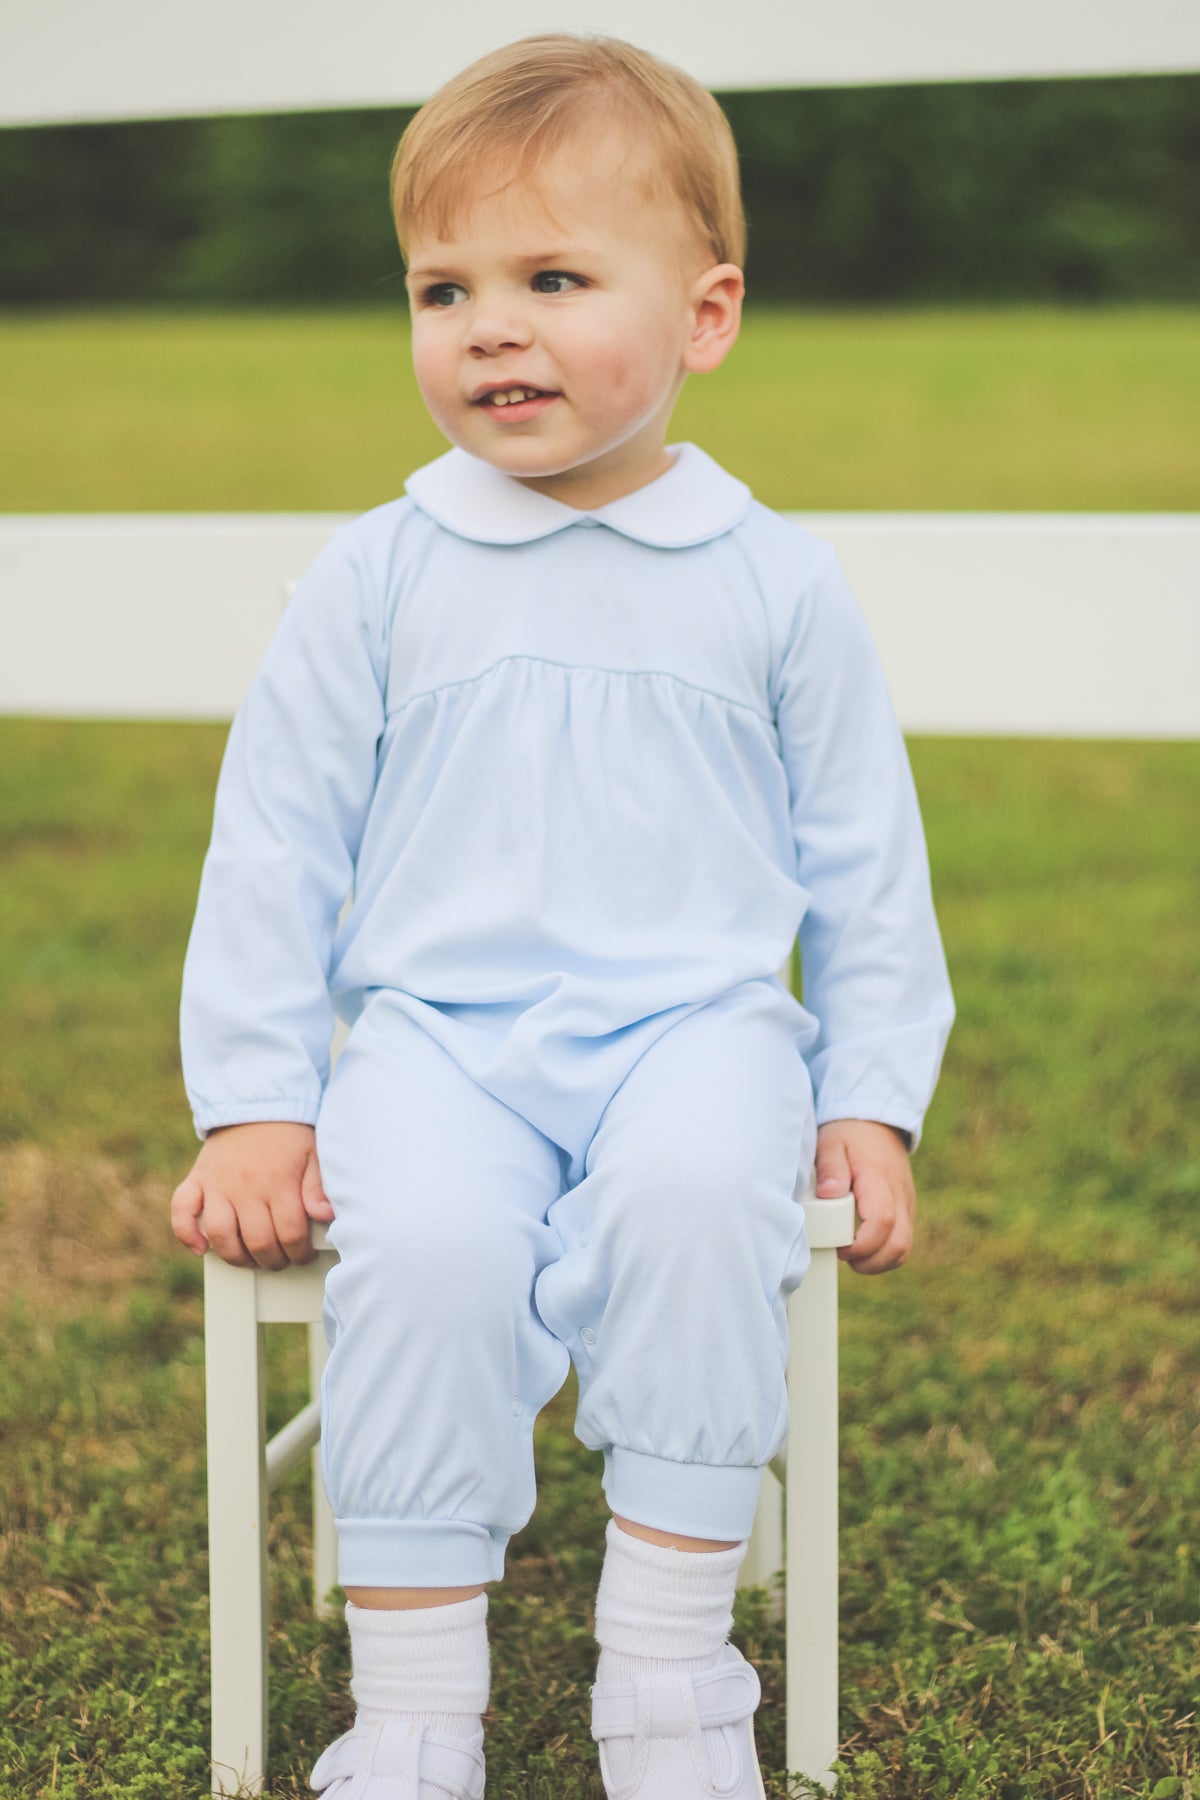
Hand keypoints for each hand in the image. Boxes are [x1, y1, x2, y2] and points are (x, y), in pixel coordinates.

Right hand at [170, 1120, 334, 1268]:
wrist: (256, 1103)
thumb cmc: (290, 1134)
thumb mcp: (315, 1155)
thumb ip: (319, 1187)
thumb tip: (324, 1216)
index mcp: (279, 1182)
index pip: (290, 1234)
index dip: (299, 1252)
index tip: (303, 1254)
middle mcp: (246, 1187)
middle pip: (257, 1241)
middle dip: (272, 1260)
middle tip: (280, 1259)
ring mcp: (218, 1184)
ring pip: (221, 1235)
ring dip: (235, 1257)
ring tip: (250, 1259)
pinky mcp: (198, 1179)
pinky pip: (182, 1210)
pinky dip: (186, 1233)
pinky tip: (200, 1248)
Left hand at [814, 1117, 913, 1274]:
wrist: (875, 1123)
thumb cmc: (849, 1134)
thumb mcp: (831, 1142)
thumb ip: (831, 1167)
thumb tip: (829, 1194)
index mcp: (879, 1180)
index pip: (883, 1222)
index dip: (862, 1245)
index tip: (840, 1248)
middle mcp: (900, 1195)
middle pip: (899, 1245)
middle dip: (871, 1262)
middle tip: (844, 1256)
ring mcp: (906, 1203)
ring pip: (904, 1248)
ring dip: (879, 1261)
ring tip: (852, 1254)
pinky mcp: (906, 1209)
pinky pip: (902, 1240)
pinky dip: (884, 1252)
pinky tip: (863, 1247)